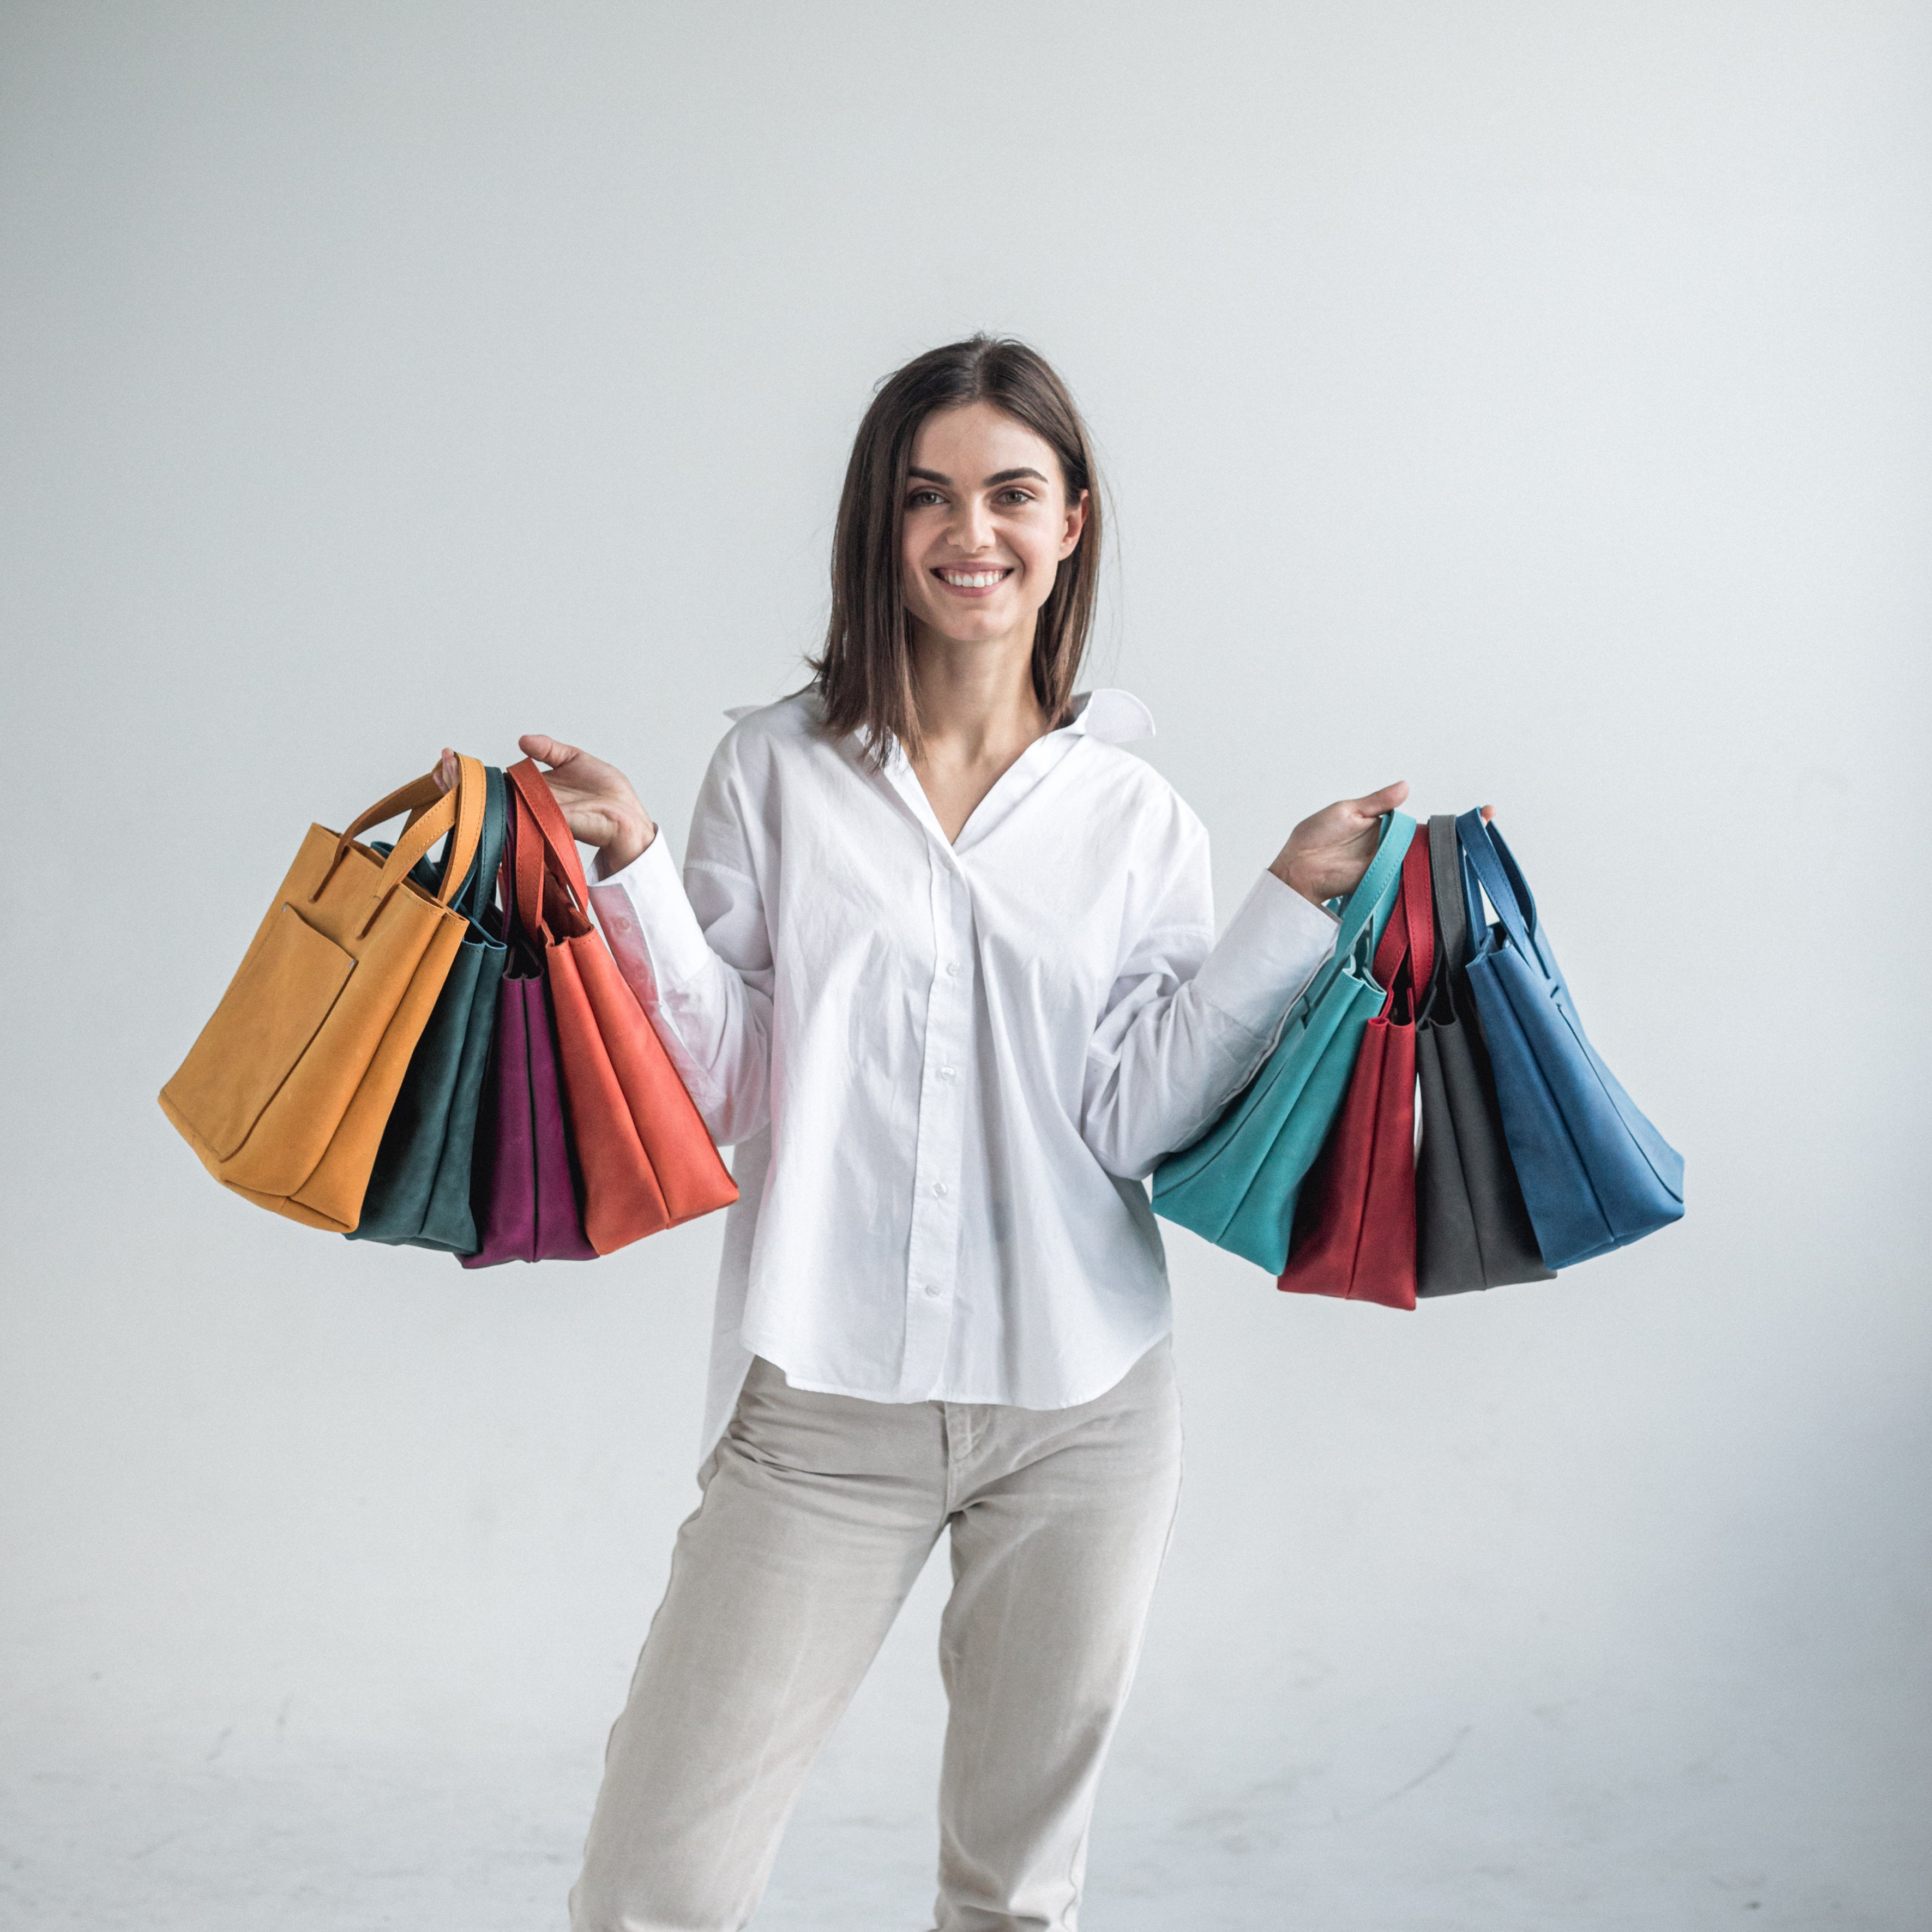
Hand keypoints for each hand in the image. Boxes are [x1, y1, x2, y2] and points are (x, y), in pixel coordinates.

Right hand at [436, 736, 655, 873]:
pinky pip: (516, 812)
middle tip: (439, 766)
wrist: (626, 815)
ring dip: (467, 790)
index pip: (492, 781)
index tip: (447, 758)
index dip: (469, 772)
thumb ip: (549, 750)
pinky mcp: (545, 820)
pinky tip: (475, 793)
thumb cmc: (606, 793)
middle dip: (457, 781)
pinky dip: (495, 804)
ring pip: (492, 804)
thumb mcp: (574, 760)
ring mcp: (534, 813)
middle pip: (485, 794)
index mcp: (532, 790)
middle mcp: (528, 804)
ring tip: (445, 773)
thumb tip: (522, 740)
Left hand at [1269, 787, 1495, 903]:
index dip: (1454, 821)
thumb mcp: (1348, 811)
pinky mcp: (1382, 882)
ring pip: (1426, 863)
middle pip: (1434, 845)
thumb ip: (1379, 803)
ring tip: (1475, 848)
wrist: (1297, 865)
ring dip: (1448, 858)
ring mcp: (1391, 867)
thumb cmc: (1316, 835)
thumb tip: (1406, 787)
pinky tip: (1446, 872)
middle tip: (1488, 829)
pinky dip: (1426, 876)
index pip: (1427, 823)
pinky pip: (1408, 879)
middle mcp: (1395, 848)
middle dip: (1462, 839)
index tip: (1485, 813)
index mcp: (1389, 827)